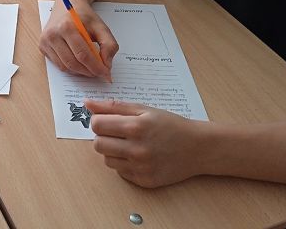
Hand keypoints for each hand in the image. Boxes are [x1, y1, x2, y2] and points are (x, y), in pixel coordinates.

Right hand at [39, 0, 115, 78]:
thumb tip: (106, 65)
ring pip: (64, 67)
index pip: (83, 55)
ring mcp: (45, 41)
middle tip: (99, 73)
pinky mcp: (42, 46)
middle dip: (88, 72)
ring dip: (80, 72)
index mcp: (66, 27)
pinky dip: (70, 68)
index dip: (96, 68)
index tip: (106, 74)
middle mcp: (53, 34)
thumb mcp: (101, 26)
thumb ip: (109, 45)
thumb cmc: (83, 16)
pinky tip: (79, 63)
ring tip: (90, 68)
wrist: (68, 4)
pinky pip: (58, 64)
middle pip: (72, 63)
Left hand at [87, 99, 206, 187]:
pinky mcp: (144, 181)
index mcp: (136, 127)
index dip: (99, 121)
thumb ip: (113, 106)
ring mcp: (140, 168)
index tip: (107, 121)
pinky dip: (124, 164)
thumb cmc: (170, 125)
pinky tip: (138, 156)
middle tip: (118, 133)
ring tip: (129, 144)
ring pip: (107, 160)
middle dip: (103, 137)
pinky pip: (120, 172)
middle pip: (98, 144)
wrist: (198, 148)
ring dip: (112, 151)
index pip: (97, 125)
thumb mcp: (144, 110)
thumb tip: (87, 103)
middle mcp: (137, 149)